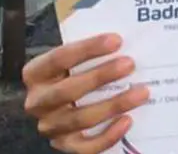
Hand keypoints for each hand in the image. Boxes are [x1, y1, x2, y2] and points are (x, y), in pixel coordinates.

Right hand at [23, 34, 149, 153]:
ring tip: (141, 92)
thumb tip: (121, 34)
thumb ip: (87, 48)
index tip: (117, 40)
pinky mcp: (64, 145)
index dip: (88, 49)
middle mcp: (38, 102)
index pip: (59, 58)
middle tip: (130, 64)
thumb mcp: (70, 57)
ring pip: (81, 119)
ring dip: (113, 105)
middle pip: (69, 90)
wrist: (60, 101)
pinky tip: (128, 120)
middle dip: (101, 76)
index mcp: (36, 73)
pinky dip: (108, 135)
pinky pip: (86, 147)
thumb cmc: (71, 71)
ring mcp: (50, 126)